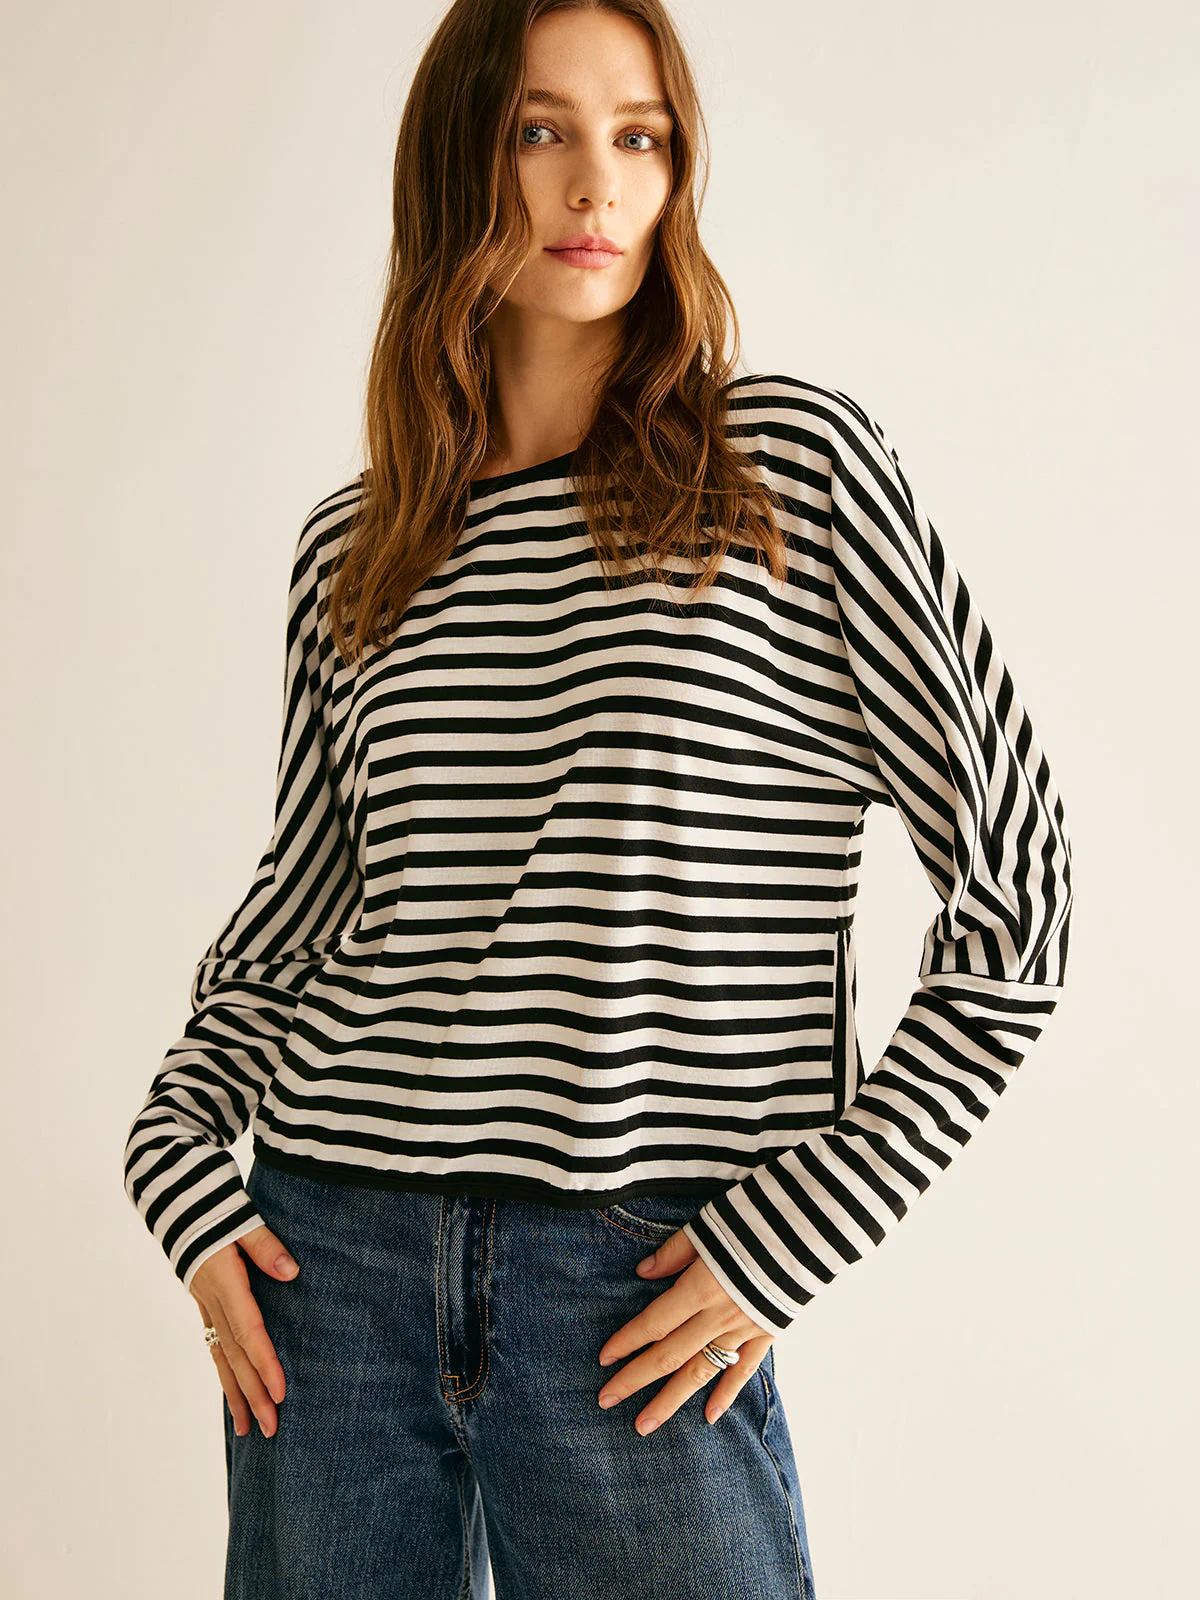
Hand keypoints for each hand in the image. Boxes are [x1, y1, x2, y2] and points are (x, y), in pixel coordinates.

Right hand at [189, 1225, 300, 1438]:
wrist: (180, 1203)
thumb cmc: (218, 1210)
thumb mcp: (244, 1221)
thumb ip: (266, 1246)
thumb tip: (291, 1272)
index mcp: (225, 1284)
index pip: (248, 1333)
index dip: (264, 1364)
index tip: (280, 1394)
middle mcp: (212, 1303)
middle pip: (235, 1357)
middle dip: (253, 1395)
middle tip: (271, 1430)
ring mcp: (206, 1307)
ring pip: (221, 1358)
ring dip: (236, 1395)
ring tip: (248, 1430)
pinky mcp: (205, 1305)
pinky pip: (215, 1348)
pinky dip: (224, 1374)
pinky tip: (233, 1395)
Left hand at [597, 1226, 773, 1434]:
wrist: (812, 1229)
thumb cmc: (756, 1220)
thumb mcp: (708, 1226)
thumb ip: (675, 1252)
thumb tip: (643, 1272)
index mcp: (700, 1288)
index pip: (654, 1323)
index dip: (627, 1341)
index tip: (603, 1359)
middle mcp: (719, 1316)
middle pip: (669, 1355)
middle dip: (636, 1379)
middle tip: (606, 1400)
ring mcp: (745, 1329)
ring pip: (701, 1371)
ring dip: (671, 1399)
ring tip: (645, 1424)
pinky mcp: (768, 1332)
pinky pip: (744, 1370)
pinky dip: (726, 1394)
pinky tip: (709, 1416)